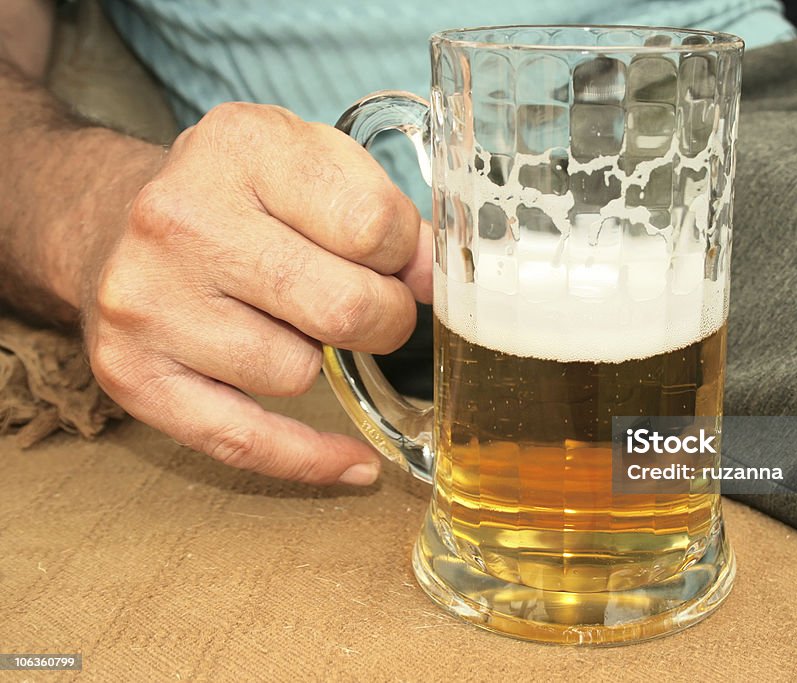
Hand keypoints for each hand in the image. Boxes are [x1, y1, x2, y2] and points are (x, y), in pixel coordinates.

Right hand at [80, 103, 431, 484]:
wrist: (123, 223)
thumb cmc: (243, 197)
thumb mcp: (313, 165)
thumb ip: (386, 213)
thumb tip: (431, 280)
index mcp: (241, 146)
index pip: (373, 226)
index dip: (408, 257)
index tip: (402, 266)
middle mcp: (181, 219)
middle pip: (341, 309)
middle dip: (381, 319)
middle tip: (370, 309)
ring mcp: (147, 300)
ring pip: (296, 374)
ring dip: (315, 359)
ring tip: (287, 323)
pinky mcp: (131, 372)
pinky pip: (242, 442)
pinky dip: (309, 459)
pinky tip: (354, 462)